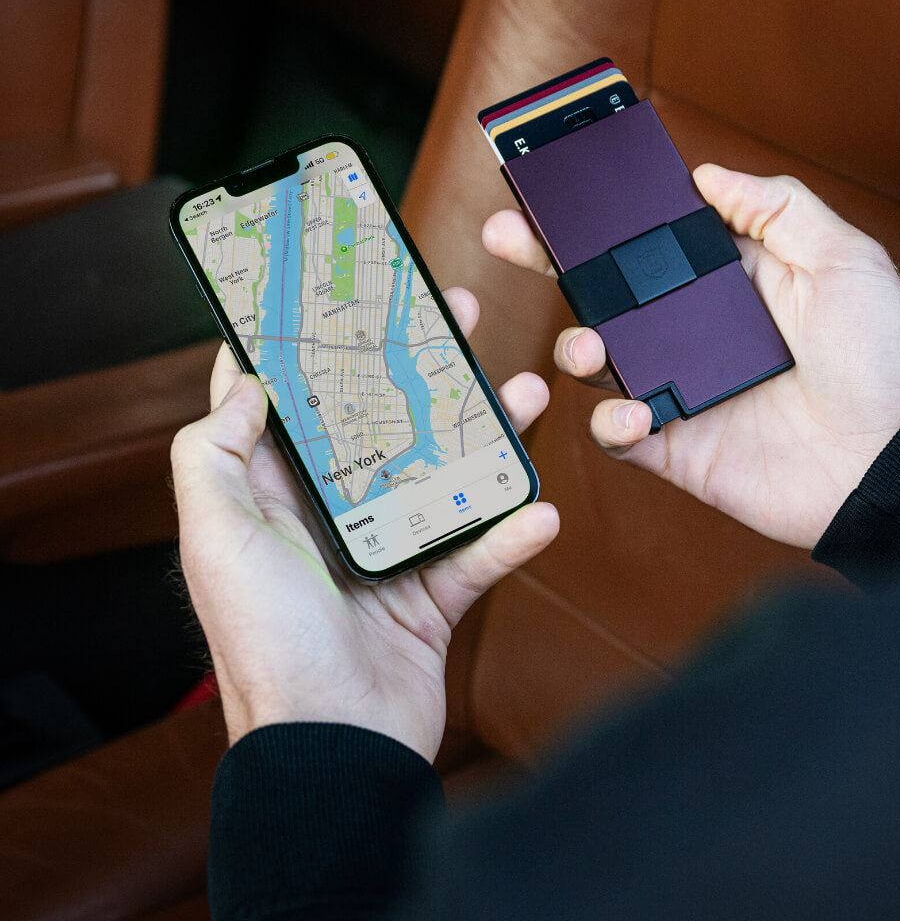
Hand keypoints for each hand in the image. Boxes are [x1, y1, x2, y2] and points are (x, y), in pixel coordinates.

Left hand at [171, 287, 558, 759]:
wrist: (332, 747)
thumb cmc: (265, 645)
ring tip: (524, 389)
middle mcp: (333, 517)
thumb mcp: (216, 539)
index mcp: (275, 497)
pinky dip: (511, 534)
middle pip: (384, 423)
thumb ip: (212, 455)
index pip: (293, 404)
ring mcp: (388, 553)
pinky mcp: (432, 594)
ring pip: (445, 475)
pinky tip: (541, 510)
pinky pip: (481, 553)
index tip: (340, 297)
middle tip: (455, 317)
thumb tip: (241, 385)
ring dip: (486, 434)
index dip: (313, 347)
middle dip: (419, 367)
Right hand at [482, 166, 899, 547]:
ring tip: (589, 346)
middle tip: (505, 237)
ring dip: (575, 348)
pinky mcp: (676, 446)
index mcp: (726, 284)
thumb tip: (708, 176)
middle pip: (605, 295)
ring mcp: (680, 390)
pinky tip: (637, 412)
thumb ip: (776, 208)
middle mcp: (693, 334)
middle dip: (550, 263)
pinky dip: (612, 421)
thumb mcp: (843, 260)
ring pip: (599, 363)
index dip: (602, 222)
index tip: (557, 194)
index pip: (648, 245)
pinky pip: (618, 432)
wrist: (895, 462)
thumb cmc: (883, 359)